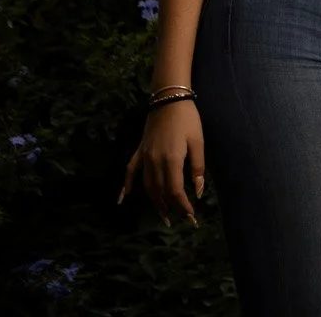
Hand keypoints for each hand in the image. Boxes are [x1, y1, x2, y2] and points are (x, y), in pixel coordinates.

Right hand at [119, 99, 205, 225]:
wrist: (169, 99)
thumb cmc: (188, 120)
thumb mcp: (198, 142)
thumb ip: (198, 168)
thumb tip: (199, 192)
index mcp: (171, 160)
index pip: (175, 191)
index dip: (182, 206)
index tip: (191, 217)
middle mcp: (154, 162)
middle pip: (160, 192)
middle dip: (171, 209)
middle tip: (181, 221)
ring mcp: (144, 158)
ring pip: (146, 187)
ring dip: (154, 203)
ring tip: (164, 216)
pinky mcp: (139, 152)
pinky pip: (130, 172)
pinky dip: (126, 187)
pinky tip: (122, 199)